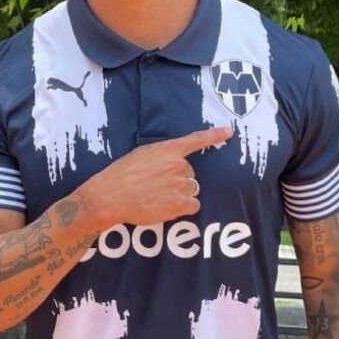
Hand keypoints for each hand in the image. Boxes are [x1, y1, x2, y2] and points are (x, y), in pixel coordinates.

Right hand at [77, 126, 233, 228]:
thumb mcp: (140, 155)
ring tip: (159, 197)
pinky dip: (185, 207)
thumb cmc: (121, 175)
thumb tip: (172, 163)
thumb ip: (161, 156)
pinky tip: (167, 206)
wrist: (110, 196)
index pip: (196, 140)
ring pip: (192, 189)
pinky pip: (194, 205)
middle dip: (179, 179)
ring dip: (181, 194)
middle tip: (158, 186)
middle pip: (191, 173)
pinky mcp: (180, 203)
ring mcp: (180, 185)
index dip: (214, 135)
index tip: (229, 131)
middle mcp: (178, 165)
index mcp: (168, 150)